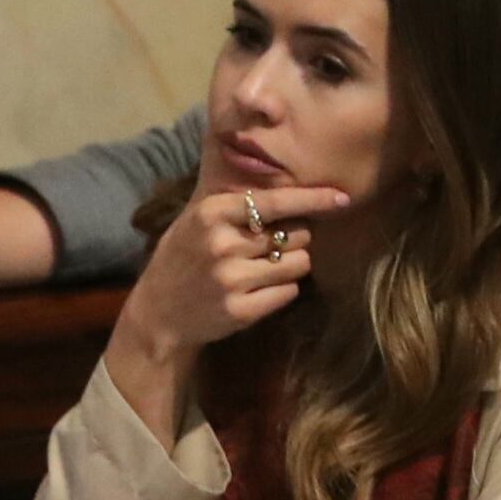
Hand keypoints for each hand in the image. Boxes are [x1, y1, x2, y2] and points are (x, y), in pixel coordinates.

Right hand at [112, 184, 348, 362]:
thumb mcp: (198, 218)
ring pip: (299, 263)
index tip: (343, 197)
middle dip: (295, 238)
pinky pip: (289, 292)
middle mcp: (224, 243)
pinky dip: (283, 289)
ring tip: (265, 268)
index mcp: (213, 212)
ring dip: (291, 264)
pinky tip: (259, 290)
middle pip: (297, 233)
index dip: (314, 199)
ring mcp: (232, 279)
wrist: (157, 312)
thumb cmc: (183, 257)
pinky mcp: (241, 310)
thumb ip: (237, 204)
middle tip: (273, 245)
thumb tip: (291, 187)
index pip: (277, 200)